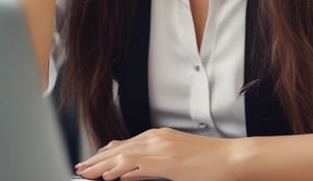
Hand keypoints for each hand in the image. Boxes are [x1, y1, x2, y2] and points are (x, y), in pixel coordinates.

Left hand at [74, 128, 238, 180]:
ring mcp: (162, 148)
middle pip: (120, 148)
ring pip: (124, 156)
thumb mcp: (178, 158)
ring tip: (86, 174)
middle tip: (81, 168)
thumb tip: (135, 171)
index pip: (126, 144)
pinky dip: (121, 170)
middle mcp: (158, 138)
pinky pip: (138, 166)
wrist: (231, 158)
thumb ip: (155, 162)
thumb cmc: (210, 162)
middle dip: (98, 159)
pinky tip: (109, 177)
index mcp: (160, 136)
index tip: (92, 160)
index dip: (106, 153)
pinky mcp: (167, 162)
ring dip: (102, 166)